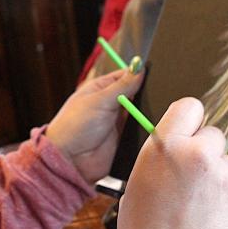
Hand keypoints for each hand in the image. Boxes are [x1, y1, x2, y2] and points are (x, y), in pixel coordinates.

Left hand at [46, 68, 143, 183]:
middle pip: (135, 93)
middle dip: (145, 94)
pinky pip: (140, 129)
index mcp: (100, 89)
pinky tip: (153, 125)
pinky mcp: (124, 138)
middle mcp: (110, 104)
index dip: (138, 74)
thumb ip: (122, 86)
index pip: (124, 76)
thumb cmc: (75, 126)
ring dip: (145, 111)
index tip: (153, 73)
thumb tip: (139, 68)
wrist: (70, 160)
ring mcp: (117, 121)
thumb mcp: (100, 100)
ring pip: (139, 111)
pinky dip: (146, 127)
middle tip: (157, 93)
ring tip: (153, 110)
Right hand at [116, 97, 227, 228]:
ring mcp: (224, 181)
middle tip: (191, 181)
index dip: (189, 120)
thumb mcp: (136, 188)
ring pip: (227, 166)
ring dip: (216, 180)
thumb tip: (174, 156)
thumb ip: (160, 163)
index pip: (189, 107)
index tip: (187, 134)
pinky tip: (208, 228)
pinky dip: (225, 207)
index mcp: (165, 148)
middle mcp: (197, 156)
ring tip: (197, 212)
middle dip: (204, 153)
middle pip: (214, 135)